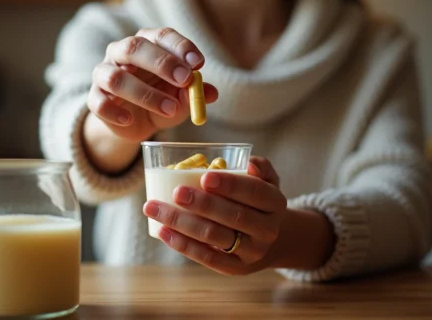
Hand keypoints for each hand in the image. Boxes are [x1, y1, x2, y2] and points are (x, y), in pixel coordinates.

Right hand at [88, 28, 218, 141]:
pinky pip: (99, 103)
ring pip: (116, 77)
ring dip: (145, 94)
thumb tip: (211, 93)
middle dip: (162, 63)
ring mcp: (104, 73)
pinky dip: (114, 112)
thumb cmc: (162, 99)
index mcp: (148, 43)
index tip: (198, 62)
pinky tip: (129, 120)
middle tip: (184, 80)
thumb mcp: (182, 97)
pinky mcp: (94, 98)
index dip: (180, 46)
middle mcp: (122, 52)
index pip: (162, 35)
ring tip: (170, 109)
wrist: (134, 122)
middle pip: (135, 48)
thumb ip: (194, 93)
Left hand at [143, 157, 287, 275]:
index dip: (231, 185)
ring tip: (155, 208)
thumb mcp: (267, 182)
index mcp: (276, 202)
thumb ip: (259, 168)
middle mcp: (268, 230)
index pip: (255, 192)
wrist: (271, 240)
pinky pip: (207, 258)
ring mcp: (252, 252)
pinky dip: (183, 245)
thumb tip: (248, 163)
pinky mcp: (234, 269)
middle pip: (234, 216)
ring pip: (215, 237)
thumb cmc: (258, 202)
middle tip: (176, 192)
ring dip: (182, 222)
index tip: (205, 176)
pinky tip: (163, 231)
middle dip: (203, 204)